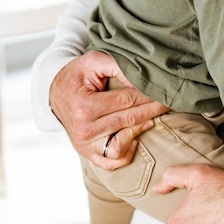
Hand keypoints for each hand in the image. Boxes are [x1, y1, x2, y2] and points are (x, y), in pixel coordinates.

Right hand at [49, 51, 167, 168]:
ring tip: (150, 117)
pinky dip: (127, 152)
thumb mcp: (94, 61)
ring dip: (140, 130)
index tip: (164, 90)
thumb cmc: (78, 74)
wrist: (55, 91)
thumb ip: (118, 67)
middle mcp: (83, 129)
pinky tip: (135, 136)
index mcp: (84, 106)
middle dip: (153, 110)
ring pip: (122, 146)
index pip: (127, 101)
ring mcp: (84, 144)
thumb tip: (143, 81)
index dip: (148, 95)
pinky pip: (112, 162)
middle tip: (168, 102)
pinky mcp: (87, 153)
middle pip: (129, 121)